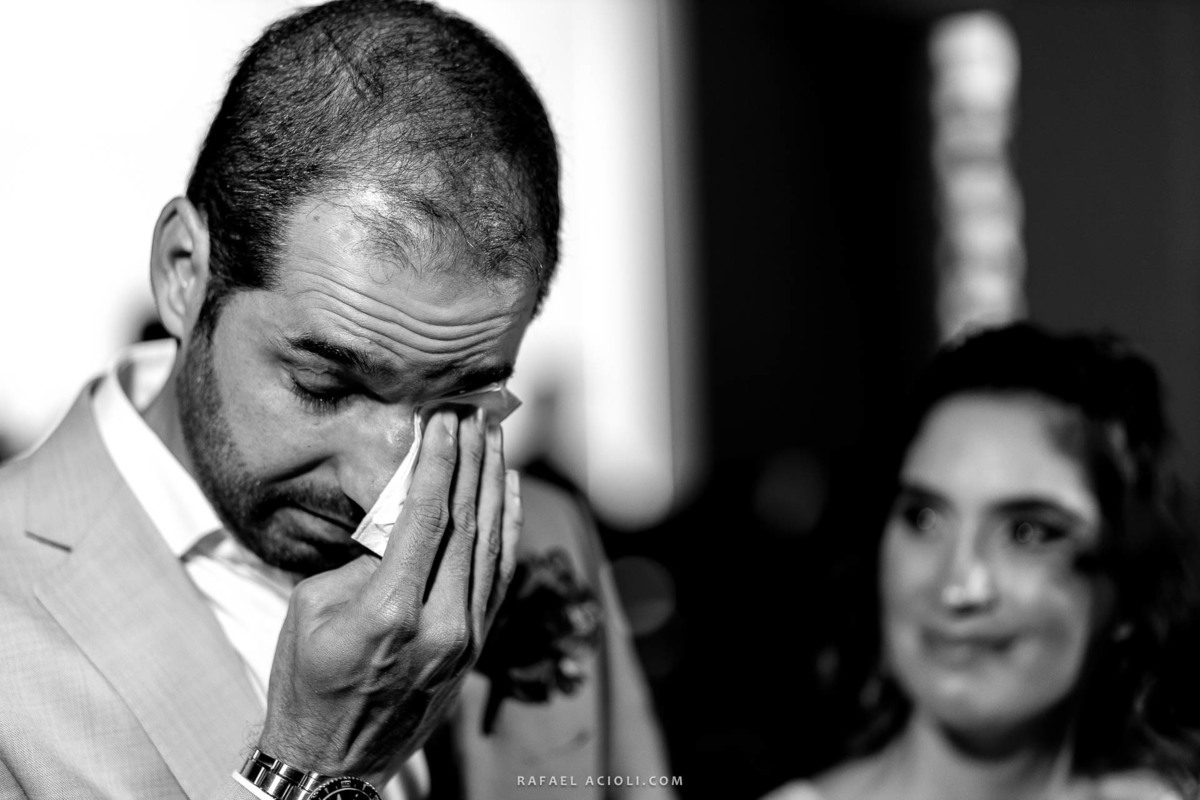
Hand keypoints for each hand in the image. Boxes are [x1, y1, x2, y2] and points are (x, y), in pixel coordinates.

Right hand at [257, 408, 520, 785]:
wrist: (330, 762)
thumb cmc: (305, 681)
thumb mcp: (311, 609)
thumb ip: (363, 560)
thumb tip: (405, 517)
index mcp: (390, 613)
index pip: (426, 516)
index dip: (439, 460)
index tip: (445, 418)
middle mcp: (440, 626)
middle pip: (467, 524)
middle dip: (473, 460)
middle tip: (477, 412)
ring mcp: (465, 641)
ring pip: (491, 546)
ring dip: (494, 485)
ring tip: (495, 437)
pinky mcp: (475, 649)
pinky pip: (498, 576)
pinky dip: (506, 529)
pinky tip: (506, 492)